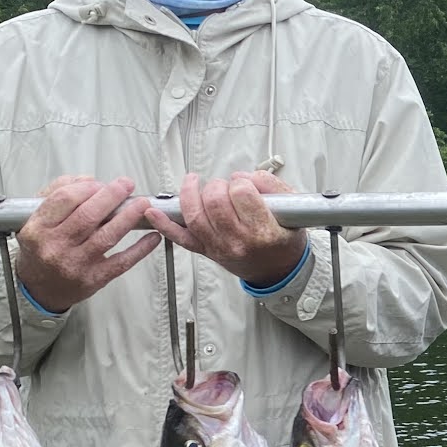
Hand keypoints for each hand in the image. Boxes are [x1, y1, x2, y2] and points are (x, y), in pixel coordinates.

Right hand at [14, 175, 160, 313]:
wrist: (39, 287)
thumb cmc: (41, 248)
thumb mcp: (36, 217)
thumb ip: (57, 192)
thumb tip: (88, 180)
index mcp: (38, 228)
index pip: (65, 199)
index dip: (88, 187)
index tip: (101, 183)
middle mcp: (55, 247)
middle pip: (88, 215)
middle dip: (112, 196)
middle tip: (126, 185)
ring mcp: (75, 264)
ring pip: (107, 236)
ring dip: (129, 217)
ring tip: (142, 204)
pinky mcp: (93, 279)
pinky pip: (121, 262)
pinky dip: (140, 249)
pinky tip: (151, 237)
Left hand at [148, 171, 306, 286]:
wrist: (278, 270)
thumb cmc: (284, 239)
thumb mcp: (292, 208)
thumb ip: (270, 185)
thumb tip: (244, 176)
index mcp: (262, 230)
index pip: (241, 193)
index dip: (240, 182)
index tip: (244, 185)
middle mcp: (238, 241)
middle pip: (214, 202)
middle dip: (216, 186)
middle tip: (224, 188)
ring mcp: (219, 248)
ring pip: (194, 215)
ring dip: (190, 193)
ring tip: (194, 183)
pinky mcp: (206, 251)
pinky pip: (181, 238)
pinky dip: (164, 224)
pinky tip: (154, 211)